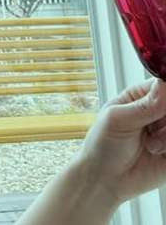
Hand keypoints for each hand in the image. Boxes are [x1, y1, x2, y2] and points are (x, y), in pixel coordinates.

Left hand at [75, 76, 165, 207]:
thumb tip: (165, 85)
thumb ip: (144, 105)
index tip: (163, 105)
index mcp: (142, 95)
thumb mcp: (118, 119)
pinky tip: (157, 153)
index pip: (164, 83)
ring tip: (150, 146)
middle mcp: (159, 111)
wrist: (105, 179)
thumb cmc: (103, 144)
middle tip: (153, 128)